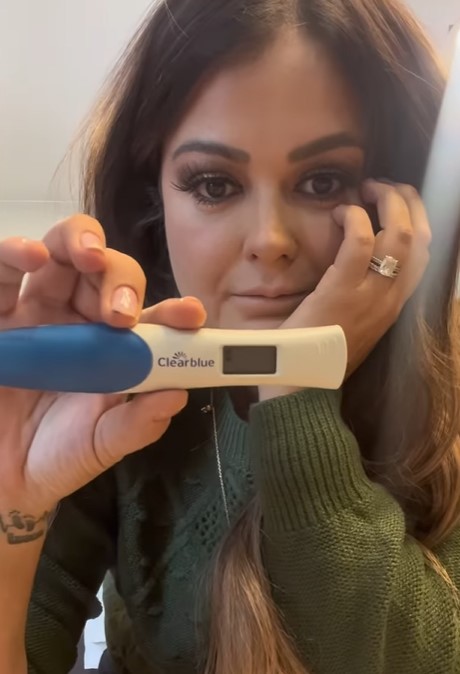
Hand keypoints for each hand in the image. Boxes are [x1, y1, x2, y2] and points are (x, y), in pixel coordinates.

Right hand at [0, 215, 205, 514]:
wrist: (4, 476)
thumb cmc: (57, 457)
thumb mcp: (100, 444)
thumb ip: (137, 424)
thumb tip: (177, 396)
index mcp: (114, 348)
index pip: (149, 318)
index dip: (172, 311)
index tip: (190, 316)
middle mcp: (79, 321)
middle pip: (107, 272)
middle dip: (122, 277)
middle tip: (122, 310)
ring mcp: (36, 312)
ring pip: (61, 254)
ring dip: (78, 242)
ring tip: (89, 255)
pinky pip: (3, 272)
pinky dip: (15, 253)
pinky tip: (30, 255)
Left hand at [259, 180, 430, 400]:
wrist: (301, 385)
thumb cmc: (320, 354)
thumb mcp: (354, 324)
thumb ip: (363, 296)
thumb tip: (359, 264)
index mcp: (393, 306)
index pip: (423, 255)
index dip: (416, 219)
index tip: (396, 203)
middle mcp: (391, 300)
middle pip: (420, 238)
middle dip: (408, 202)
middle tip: (383, 186)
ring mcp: (370, 297)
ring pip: (400, 235)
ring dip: (388, 201)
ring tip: (367, 189)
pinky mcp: (341, 293)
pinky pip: (361, 242)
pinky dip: (354, 217)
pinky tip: (341, 212)